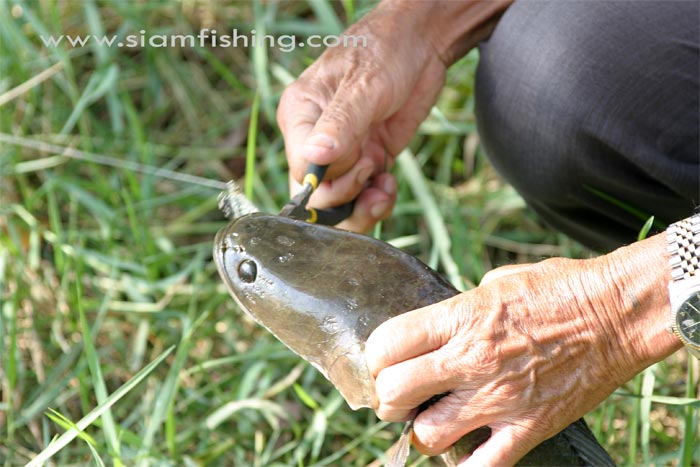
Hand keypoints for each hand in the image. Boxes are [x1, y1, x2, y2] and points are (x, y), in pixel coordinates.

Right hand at [277, 2, 448, 231]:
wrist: (422, 44)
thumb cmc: (386, 51)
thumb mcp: (365, 86)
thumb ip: (340, 124)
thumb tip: (314, 159)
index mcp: (300, 116)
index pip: (300, 171)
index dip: (330, 179)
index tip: (361, 160)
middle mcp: (315, 140)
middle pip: (316, 196)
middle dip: (346, 196)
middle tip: (373, 168)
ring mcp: (343, 155)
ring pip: (339, 206)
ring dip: (362, 208)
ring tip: (384, 189)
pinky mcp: (367, 162)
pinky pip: (363, 199)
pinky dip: (378, 201)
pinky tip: (390, 184)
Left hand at [365, 234, 679, 465]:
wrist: (617, 312)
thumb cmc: (558, 288)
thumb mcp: (495, 283)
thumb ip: (459, 310)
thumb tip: (436, 328)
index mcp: (460, 318)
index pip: (387, 344)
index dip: (375, 357)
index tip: (384, 363)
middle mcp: (471, 360)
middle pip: (394, 391)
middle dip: (388, 397)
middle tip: (400, 395)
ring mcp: (499, 398)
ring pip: (427, 436)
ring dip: (421, 431)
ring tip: (432, 421)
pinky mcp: (528, 427)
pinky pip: (481, 466)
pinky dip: (463, 463)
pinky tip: (463, 450)